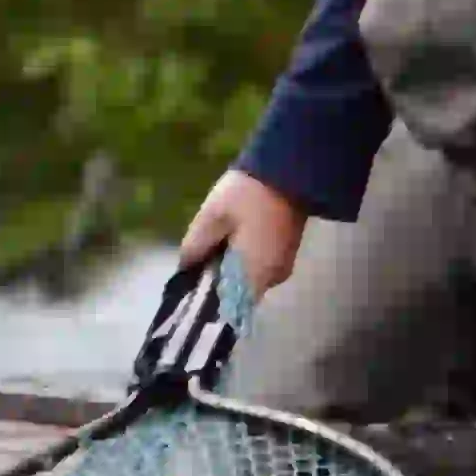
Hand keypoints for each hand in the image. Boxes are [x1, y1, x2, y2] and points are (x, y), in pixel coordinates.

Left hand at [179, 168, 306, 298]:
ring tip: (218, 240)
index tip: (192, 284)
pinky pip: (260, 266)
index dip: (207, 300)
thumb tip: (185, 267)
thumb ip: (195, 246)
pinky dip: (245, 258)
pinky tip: (235, 237)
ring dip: (231, 266)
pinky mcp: (287, 252)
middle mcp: (272, 279)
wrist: (291, 168)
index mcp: (253, 275)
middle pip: (237, 292)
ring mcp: (283, 266)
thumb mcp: (212, 216)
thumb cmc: (249, 194)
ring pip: (248, 278)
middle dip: (218, 278)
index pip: (227, 307)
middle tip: (202, 254)